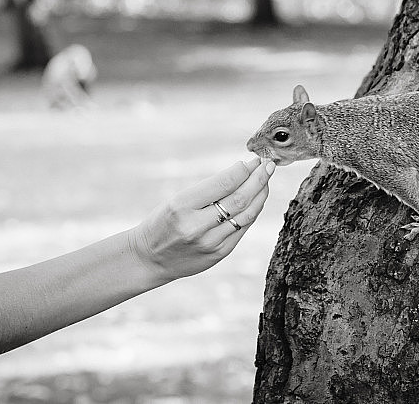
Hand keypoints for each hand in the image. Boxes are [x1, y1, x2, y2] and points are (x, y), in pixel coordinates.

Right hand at [129, 158, 275, 282]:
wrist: (149, 258)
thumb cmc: (163, 222)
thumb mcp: (177, 200)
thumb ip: (209, 189)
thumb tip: (243, 171)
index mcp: (181, 206)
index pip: (223, 183)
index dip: (243, 170)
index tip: (253, 160)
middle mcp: (196, 226)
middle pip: (239, 199)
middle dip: (258, 179)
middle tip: (269, 165)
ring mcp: (210, 243)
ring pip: (246, 214)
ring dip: (260, 195)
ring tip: (266, 180)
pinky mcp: (219, 254)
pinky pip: (243, 228)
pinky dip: (253, 211)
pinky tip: (257, 199)